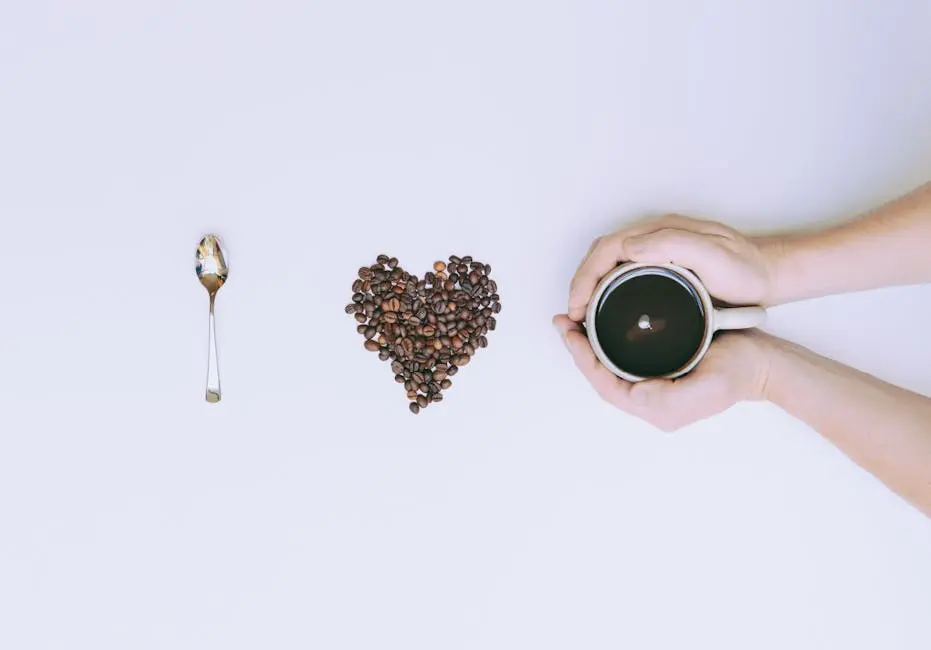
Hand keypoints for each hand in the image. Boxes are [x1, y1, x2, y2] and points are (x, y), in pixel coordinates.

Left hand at [553, 315, 771, 430]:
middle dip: (578, 350)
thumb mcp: (710, 386)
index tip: (569, 332)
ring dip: (588, 344)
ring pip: (609, 366)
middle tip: (562, 322)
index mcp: (656, 407)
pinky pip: (623, 358)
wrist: (764, 362)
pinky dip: (605, 341)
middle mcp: (650, 400)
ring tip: (573, 321)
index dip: (582, 359)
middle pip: (601, 375)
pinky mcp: (661, 369)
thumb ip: (672, 397)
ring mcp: (654, 385)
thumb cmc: (740, 371)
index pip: (604, 384)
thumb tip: (637, 394)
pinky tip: (600, 324)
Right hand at [568, 214, 775, 320]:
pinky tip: (605, 307)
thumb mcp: (713, 256)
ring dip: (590, 285)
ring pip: (609, 263)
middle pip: (601, 254)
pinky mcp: (662, 264)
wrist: (770, 275)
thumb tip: (627, 247)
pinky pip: (622, 272)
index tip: (577, 305)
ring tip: (582, 314)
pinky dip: (605, 288)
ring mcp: (658, 250)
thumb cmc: (746, 269)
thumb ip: (672, 245)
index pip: (607, 249)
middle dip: (580, 282)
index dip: (586, 276)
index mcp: (660, 232)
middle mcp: (654, 237)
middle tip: (573, 314)